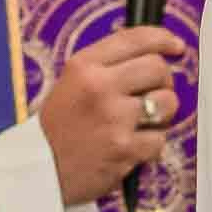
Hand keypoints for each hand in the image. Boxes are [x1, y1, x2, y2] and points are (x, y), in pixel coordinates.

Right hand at [38, 27, 185, 205]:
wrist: (36, 172)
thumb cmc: (57, 129)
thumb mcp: (71, 84)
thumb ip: (108, 67)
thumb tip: (156, 54)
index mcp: (84, 66)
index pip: (135, 39)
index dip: (163, 39)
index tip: (176, 46)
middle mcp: (100, 87)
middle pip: (158, 68)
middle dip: (163, 81)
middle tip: (151, 94)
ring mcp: (114, 118)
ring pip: (167, 102)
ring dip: (162, 114)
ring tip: (141, 123)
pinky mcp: (125, 148)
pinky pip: (160, 139)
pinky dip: (151, 145)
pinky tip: (131, 147)